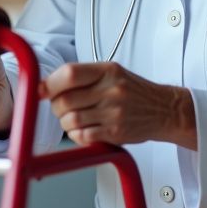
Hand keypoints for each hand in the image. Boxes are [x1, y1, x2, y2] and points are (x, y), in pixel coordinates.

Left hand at [40, 62, 194, 147]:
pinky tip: (83, 131)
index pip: (69, 74)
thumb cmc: (134, 91)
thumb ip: (82, 77)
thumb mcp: (111, 73)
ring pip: (70, 120)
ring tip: (73, 120)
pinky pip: (83, 136)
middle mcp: (110, 90)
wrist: (164, 110)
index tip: (42, 90)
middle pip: (65, 100)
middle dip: (56, 106)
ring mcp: (114, 112)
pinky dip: (76, 136)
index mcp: (107, 71)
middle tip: (61, 107)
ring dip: (65, 123)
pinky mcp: (115, 133)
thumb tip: (45, 85)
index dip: (49, 84)